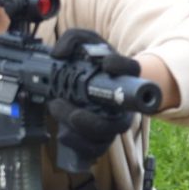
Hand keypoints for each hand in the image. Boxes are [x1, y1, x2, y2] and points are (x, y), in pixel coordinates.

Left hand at [48, 28, 138, 168]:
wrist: (99, 84)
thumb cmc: (96, 64)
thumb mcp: (87, 44)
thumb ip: (74, 39)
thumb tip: (59, 53)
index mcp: (125, 79)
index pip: (133, 73)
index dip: (124, 69)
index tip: (106, 64)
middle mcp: (124, 106)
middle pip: (119, 122)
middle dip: (91, 119)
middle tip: (59, 102)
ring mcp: (113, 124)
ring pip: (104, 137)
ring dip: (79, 130)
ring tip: (55, 109)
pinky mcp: (100, 138)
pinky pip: (95, 150)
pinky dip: (78, 146)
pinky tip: (62, 135)